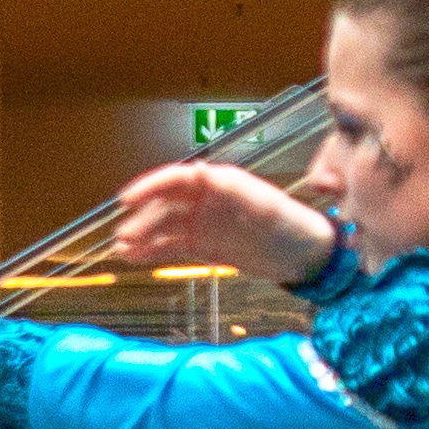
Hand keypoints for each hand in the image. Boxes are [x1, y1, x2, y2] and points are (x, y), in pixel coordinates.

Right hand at [111, 162, 336, 285]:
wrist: (307, 257)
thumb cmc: (290, 225)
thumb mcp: (265, 207)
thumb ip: (232, 190)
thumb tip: (199, 170)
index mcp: (218, 183)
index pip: (176, 179)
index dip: (150, 186)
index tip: (127, 199)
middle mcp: (206, 200)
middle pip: (165, 206)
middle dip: (143, 219)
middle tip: (124, 237)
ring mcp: (203, 224)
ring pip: (164, 227)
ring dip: (142, 236)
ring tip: (122, 249)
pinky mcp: (204, 246)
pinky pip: (172, 247)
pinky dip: (152, 251)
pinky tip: (134, 257)